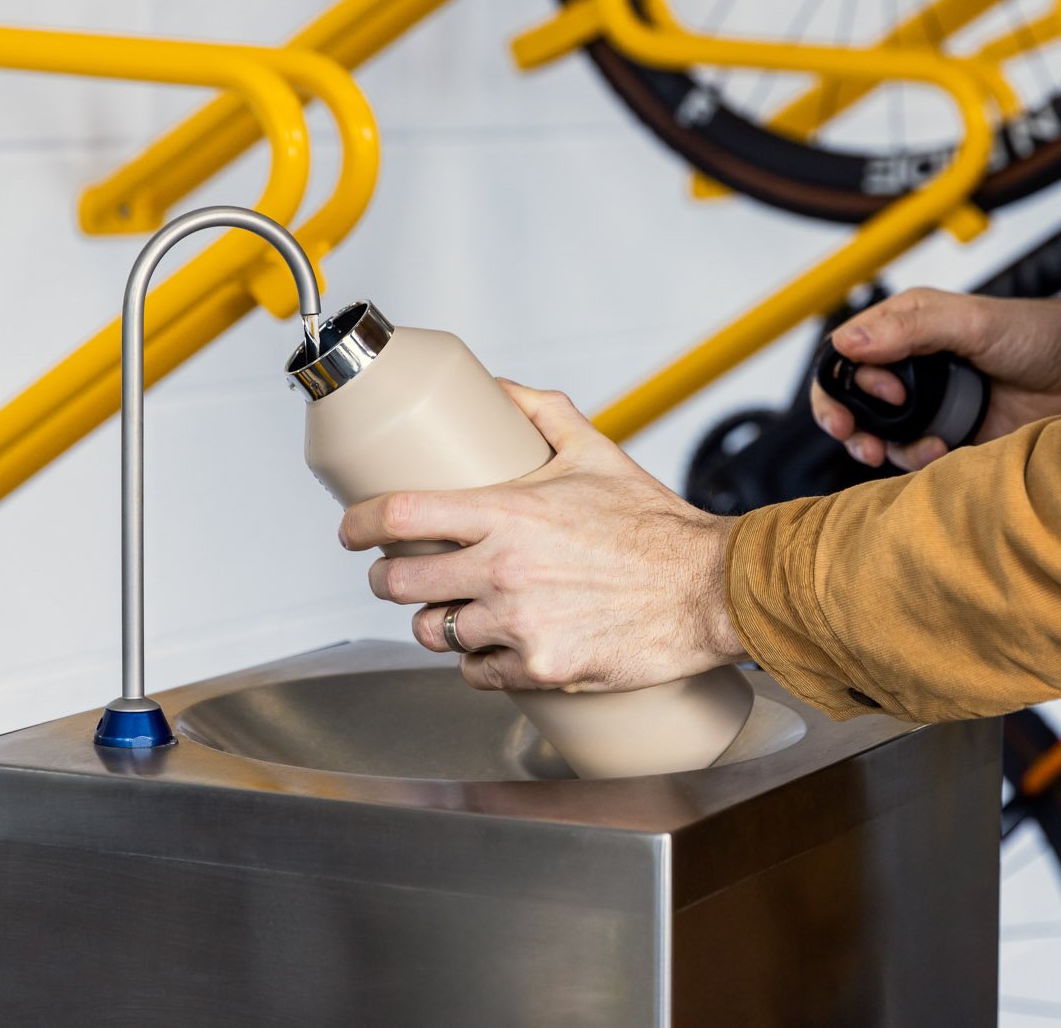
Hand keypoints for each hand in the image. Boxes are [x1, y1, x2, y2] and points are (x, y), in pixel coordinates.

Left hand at [337, 381, 745, 691]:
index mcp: (509, 513)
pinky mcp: (540, 668)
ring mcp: (519, 624)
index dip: (361, 523)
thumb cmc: (655, 525)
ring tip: (449, 612)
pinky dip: (475, 662)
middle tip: (394, 575)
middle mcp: (504, 570)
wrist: (708, 590)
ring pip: (434, 632)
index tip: (352, 530)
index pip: (402, 513)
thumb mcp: (596, 453)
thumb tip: (500, 388)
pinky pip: (475, 673)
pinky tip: (487, 646)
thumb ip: (543, 412)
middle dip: (387, 578)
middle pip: (400, 582)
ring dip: (434, 622)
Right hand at [812, 288, 1060, 471]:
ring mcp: (929, 403)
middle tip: (858, 436)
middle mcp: (910, 365)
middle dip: (847, 420)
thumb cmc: (1039, 333)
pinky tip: (941, 450)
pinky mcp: (949, 433)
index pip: (845, 356)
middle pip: (850, 398)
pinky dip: (916, 459)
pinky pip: (912, 455)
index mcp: (905, 327)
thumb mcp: (972, 322)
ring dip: (883, 445)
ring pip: (877, 433)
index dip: (844, 381)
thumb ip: (910, 329)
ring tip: (911, 447)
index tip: (875, 395)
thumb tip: (849, 342)